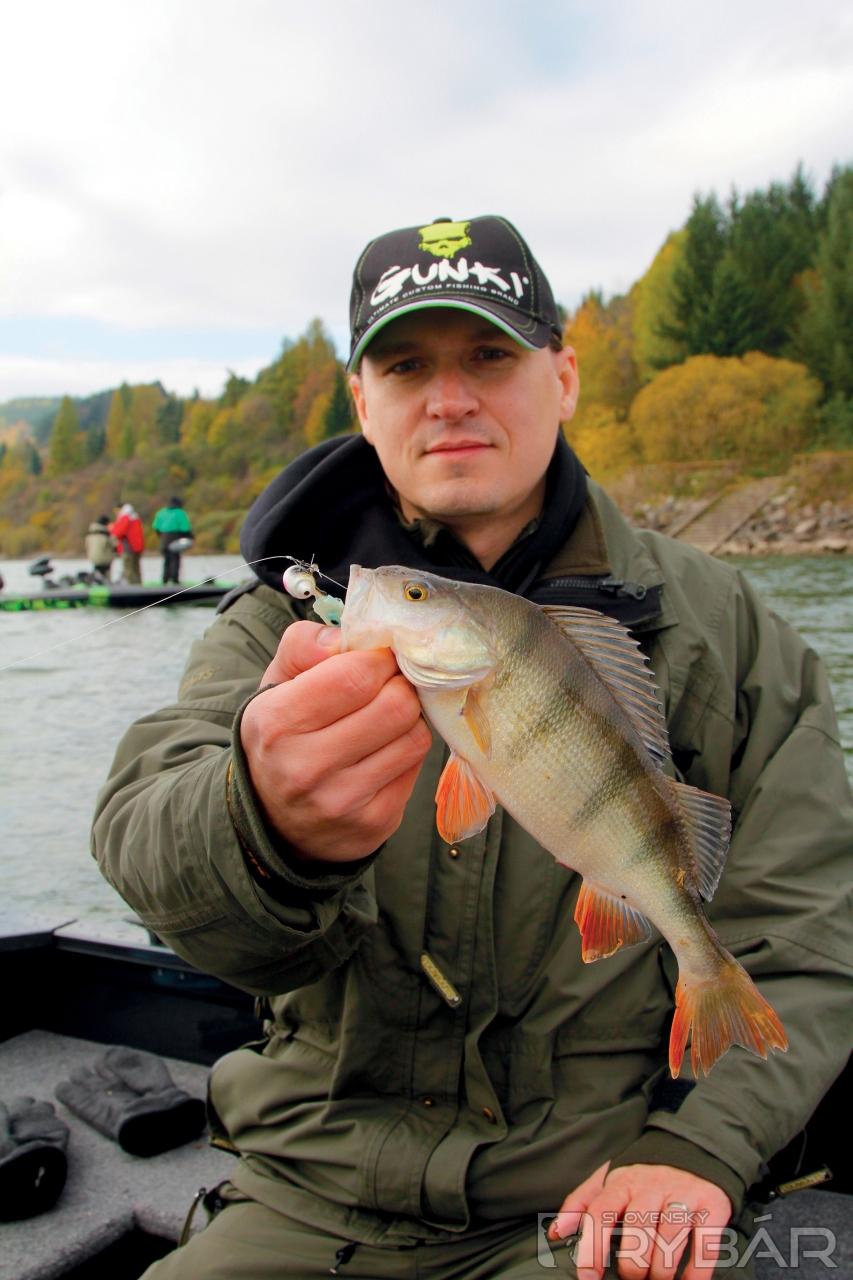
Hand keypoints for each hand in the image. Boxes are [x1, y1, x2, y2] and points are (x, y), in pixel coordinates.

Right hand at [240, 621, 431, 862]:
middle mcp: (307, 768)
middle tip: (389, 685)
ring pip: (415, 737)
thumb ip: (306, 646)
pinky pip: (416, 768)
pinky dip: (406, 752)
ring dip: (408, 719)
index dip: (379, 660)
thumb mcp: (275, 685)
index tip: (379, 659)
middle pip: (396, 706)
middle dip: (400, 686)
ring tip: (386, 718)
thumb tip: (351, 638)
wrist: (272, 819)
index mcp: (278, 723)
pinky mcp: (374, 823)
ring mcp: (343, 802)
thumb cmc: (282, 738)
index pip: (357, 676)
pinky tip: (384, 751)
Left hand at [548, 1162, 730, 1279]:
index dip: (592, 1247)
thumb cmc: (644, 1174)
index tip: (589, 1277)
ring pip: (669, 1240)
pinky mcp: (712, 1206)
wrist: (693, 1147)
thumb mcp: (609, 1180)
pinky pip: (705, 1246)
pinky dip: (696, 1273)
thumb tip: (556, 1232)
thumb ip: (581, 1203)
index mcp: (623, 1181)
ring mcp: (683, 1196)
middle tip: (632, 1277)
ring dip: (661, 1271)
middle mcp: (653, 1186)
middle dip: (633, 1265)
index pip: (601, 1212)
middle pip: (638, 1230)